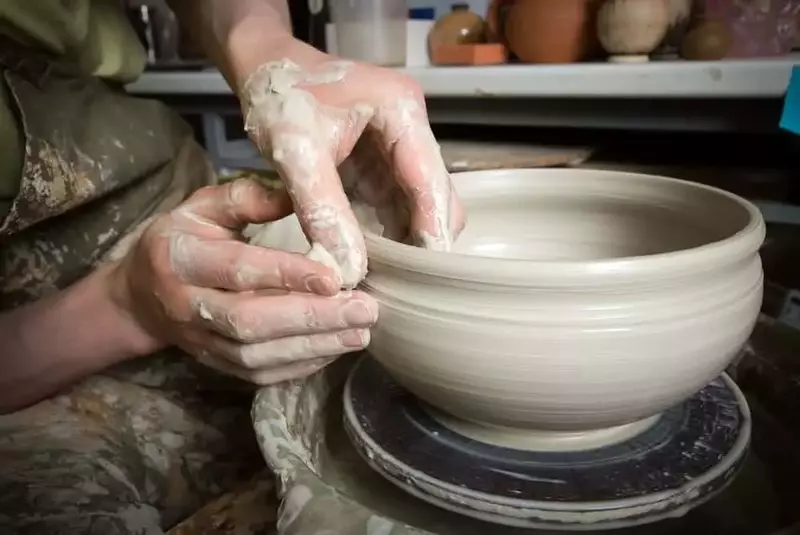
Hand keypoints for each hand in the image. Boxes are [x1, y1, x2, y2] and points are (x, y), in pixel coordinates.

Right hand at [111, 179, 377, 384]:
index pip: (238, 268)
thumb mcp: (204, 205)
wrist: (142, 294)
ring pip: (258, 354)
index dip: (287, 274)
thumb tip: (299, 196)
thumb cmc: (185, 238)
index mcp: (180, 257)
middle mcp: (186, 305)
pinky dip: (301, 365)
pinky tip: (335, 348)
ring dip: (314, 346)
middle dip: (312, 317)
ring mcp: (200, 341)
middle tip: (365, 309)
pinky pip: (260, 373)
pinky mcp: (216, 364)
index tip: (336, 275)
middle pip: (252, 320)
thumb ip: (247, 198)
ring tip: (360, 331)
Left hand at [239, 39, 465, 287]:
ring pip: (420, 205)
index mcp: (402, 111)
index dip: (433, 229)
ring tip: (387, 276)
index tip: (430, 274)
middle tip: (405, 282)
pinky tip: (372, 257)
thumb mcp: (295, 152)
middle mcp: (411, 128)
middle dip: (424, 237)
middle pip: (437, 195)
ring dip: (407, 239)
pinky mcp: (383, 162)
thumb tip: (347, 269)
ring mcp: (400, 146)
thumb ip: (323, 210)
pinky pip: (396, 205)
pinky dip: (388, 232)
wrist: (265, 68)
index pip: (431, 180)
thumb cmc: (280, 94)